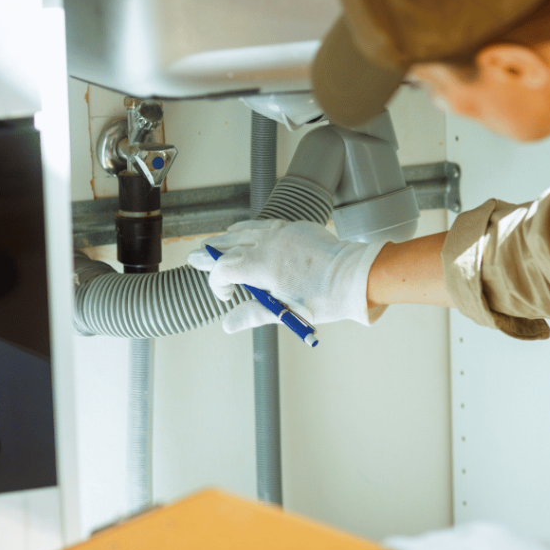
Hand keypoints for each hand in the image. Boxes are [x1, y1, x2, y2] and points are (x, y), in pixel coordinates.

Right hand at [188, 219, 387, 331]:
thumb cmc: (323, 299)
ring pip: (245, 231)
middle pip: (229, 245)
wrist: (354, 276)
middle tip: (194, 257)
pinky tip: (244, 231)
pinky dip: (250, 229)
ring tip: (215, 243)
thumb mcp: (286, 312)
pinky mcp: (296, 227)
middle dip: (211, 254)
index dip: (218, 283)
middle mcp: (268, 243)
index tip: (227, 296)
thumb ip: (253, 314)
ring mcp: (282, 232)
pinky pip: (265, 224)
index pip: (224, 269)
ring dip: (228, 239)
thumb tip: (227, 325)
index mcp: (262, 266)